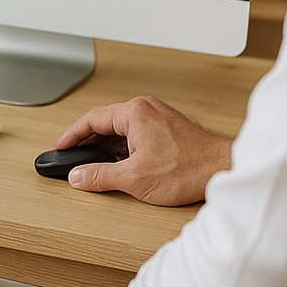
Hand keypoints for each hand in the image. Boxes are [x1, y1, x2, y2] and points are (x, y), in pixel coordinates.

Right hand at [54, 95, 232, 206]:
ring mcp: (158, 117)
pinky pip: (136, 133)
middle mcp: (146, 109)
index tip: (61, 146)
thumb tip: (77, 176)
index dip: (72, 135)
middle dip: (88, 143)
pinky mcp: (167, 128)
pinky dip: (123, 147)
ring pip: (121, 129)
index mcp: (134, 112)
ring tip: (96, 165)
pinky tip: (122, 164)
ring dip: (107, 147)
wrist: (225, 169)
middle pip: (105, 123)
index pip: (91, 119)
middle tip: (74, 158)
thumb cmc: (190, 168)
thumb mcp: (134, 178)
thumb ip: (100, 176)